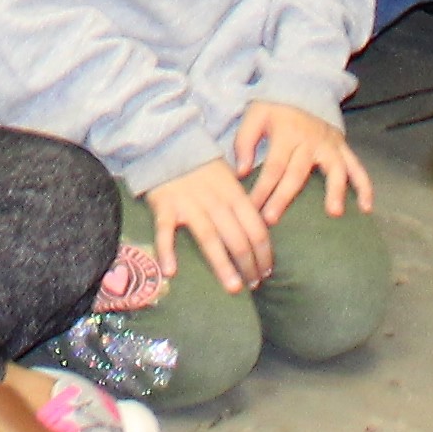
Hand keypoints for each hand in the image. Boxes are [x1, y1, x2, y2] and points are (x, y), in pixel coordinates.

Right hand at [141, 160, 269, 292]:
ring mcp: (190, 205)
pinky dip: (167, 250)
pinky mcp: (165, 207)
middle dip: (249, 266)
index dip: (264, 253)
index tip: (267, 271)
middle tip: (253, 286)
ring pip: (210, 240)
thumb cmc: (202, 166)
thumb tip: (260, 229)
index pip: (257, 229)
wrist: (168, 144)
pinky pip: (165, 231)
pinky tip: (171, 271)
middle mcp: (215, 202)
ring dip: (223, 266)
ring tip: (234, 288)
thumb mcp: (229, 177)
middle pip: (238, 239)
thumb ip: (242, 202)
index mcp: (234, 194)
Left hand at [235, 99, 364, 222]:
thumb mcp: (254, 114)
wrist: (303, 85)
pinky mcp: (342, 146)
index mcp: (286, 133)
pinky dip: (364, 185)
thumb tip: (242, 172)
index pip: (273, 167)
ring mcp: (329, 144)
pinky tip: (366, 206)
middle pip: (297, 174)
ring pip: (334, 169)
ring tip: (334, 213)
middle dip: (283, 198)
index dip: (262, 189)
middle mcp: (309, 140)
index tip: (252, 210)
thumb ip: (245, 142)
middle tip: (272, 219)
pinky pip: (356, 166)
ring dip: (335, 191)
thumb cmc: (276, 105)